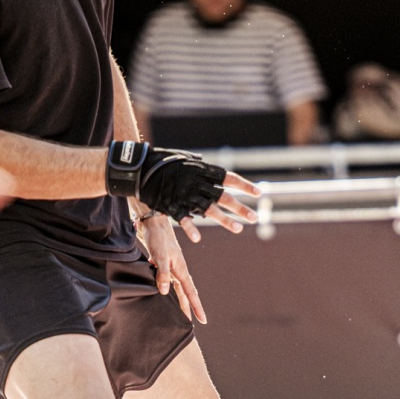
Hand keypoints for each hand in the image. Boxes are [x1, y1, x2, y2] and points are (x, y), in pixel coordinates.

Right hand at [135, 147, 258, 232]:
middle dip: (240, 207)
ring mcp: (185, 195)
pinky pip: (183, 218)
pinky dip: (190, 228)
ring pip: (208, 209)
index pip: (228, 178)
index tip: (259, 193)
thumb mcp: (186, 160)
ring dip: (225, 220)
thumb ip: (201, 168)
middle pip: (223, 196)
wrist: (140, 167)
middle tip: (254, 217)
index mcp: (202, 171)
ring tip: (239, 228)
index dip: (244, 185)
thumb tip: (214, 172)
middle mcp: (197, 183)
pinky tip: (198, 238)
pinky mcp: (171, 204)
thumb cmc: (163, 161)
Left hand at [135, 211, 206, 322]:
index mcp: (180, 268)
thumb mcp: (159, 255)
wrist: (153, 221)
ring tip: (179, 313)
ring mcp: (170, 266)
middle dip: (189, 307)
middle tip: (192, 323)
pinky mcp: (161, 263)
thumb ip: (162, 273)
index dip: (196, 307)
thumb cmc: (158, 236)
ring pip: (176, 287)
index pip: (190, 292)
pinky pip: (166, 280)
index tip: (202, 320)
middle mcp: (177, 269)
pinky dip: (167, 289)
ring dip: (179, 300)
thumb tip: (165, 292)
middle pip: (185, 292)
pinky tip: (162, 294)